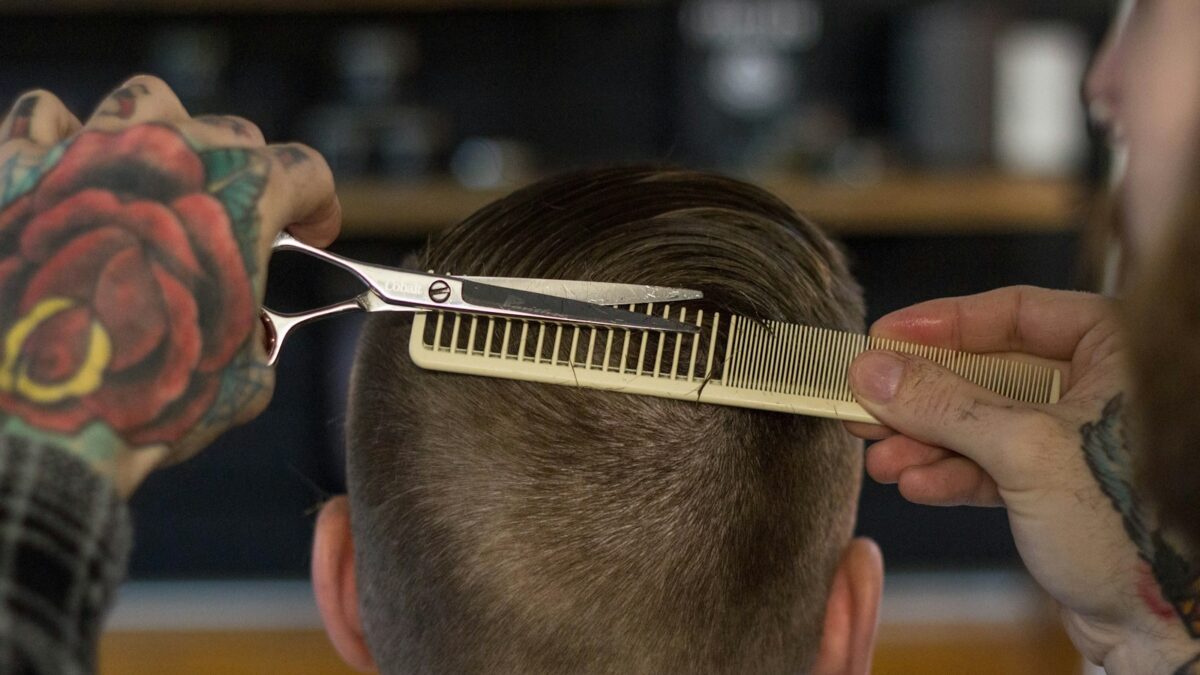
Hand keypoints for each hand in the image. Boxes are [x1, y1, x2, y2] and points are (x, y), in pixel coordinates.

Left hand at [0, 76, 340, 495]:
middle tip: (229, 228)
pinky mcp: (16, 165)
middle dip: (242, 177)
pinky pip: (43, 116)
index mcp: (243, 198)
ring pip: (146, 102)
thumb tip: (252, 338)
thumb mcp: (239, 382)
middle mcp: (171, 154)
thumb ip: (257, 337)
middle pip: (231, 134)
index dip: (318, 205)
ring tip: (152, 181)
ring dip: (162, 137)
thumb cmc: (143, 399)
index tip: (312, 232)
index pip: (305, 172)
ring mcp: (89, 149)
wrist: (34, 410)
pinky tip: (67, 174)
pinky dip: (63, 139)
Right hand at [845, 286, 1199, 672]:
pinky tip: (916, 484)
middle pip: (986, 370)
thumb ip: (944, 405)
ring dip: (925, 442)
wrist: (1163, 629)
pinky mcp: (1055, 488)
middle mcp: (1098, 387)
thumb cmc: (1134, 530)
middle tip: (866, 402)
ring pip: (980, 422)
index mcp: (1118, 351)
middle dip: (922, 396)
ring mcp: (1075, 441)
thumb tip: (875, 372)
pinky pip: (989, 466)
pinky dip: (949, 474)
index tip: (883, 337)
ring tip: (882, 460)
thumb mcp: (1027, 452)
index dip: (941, 324)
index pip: (1014, 313)